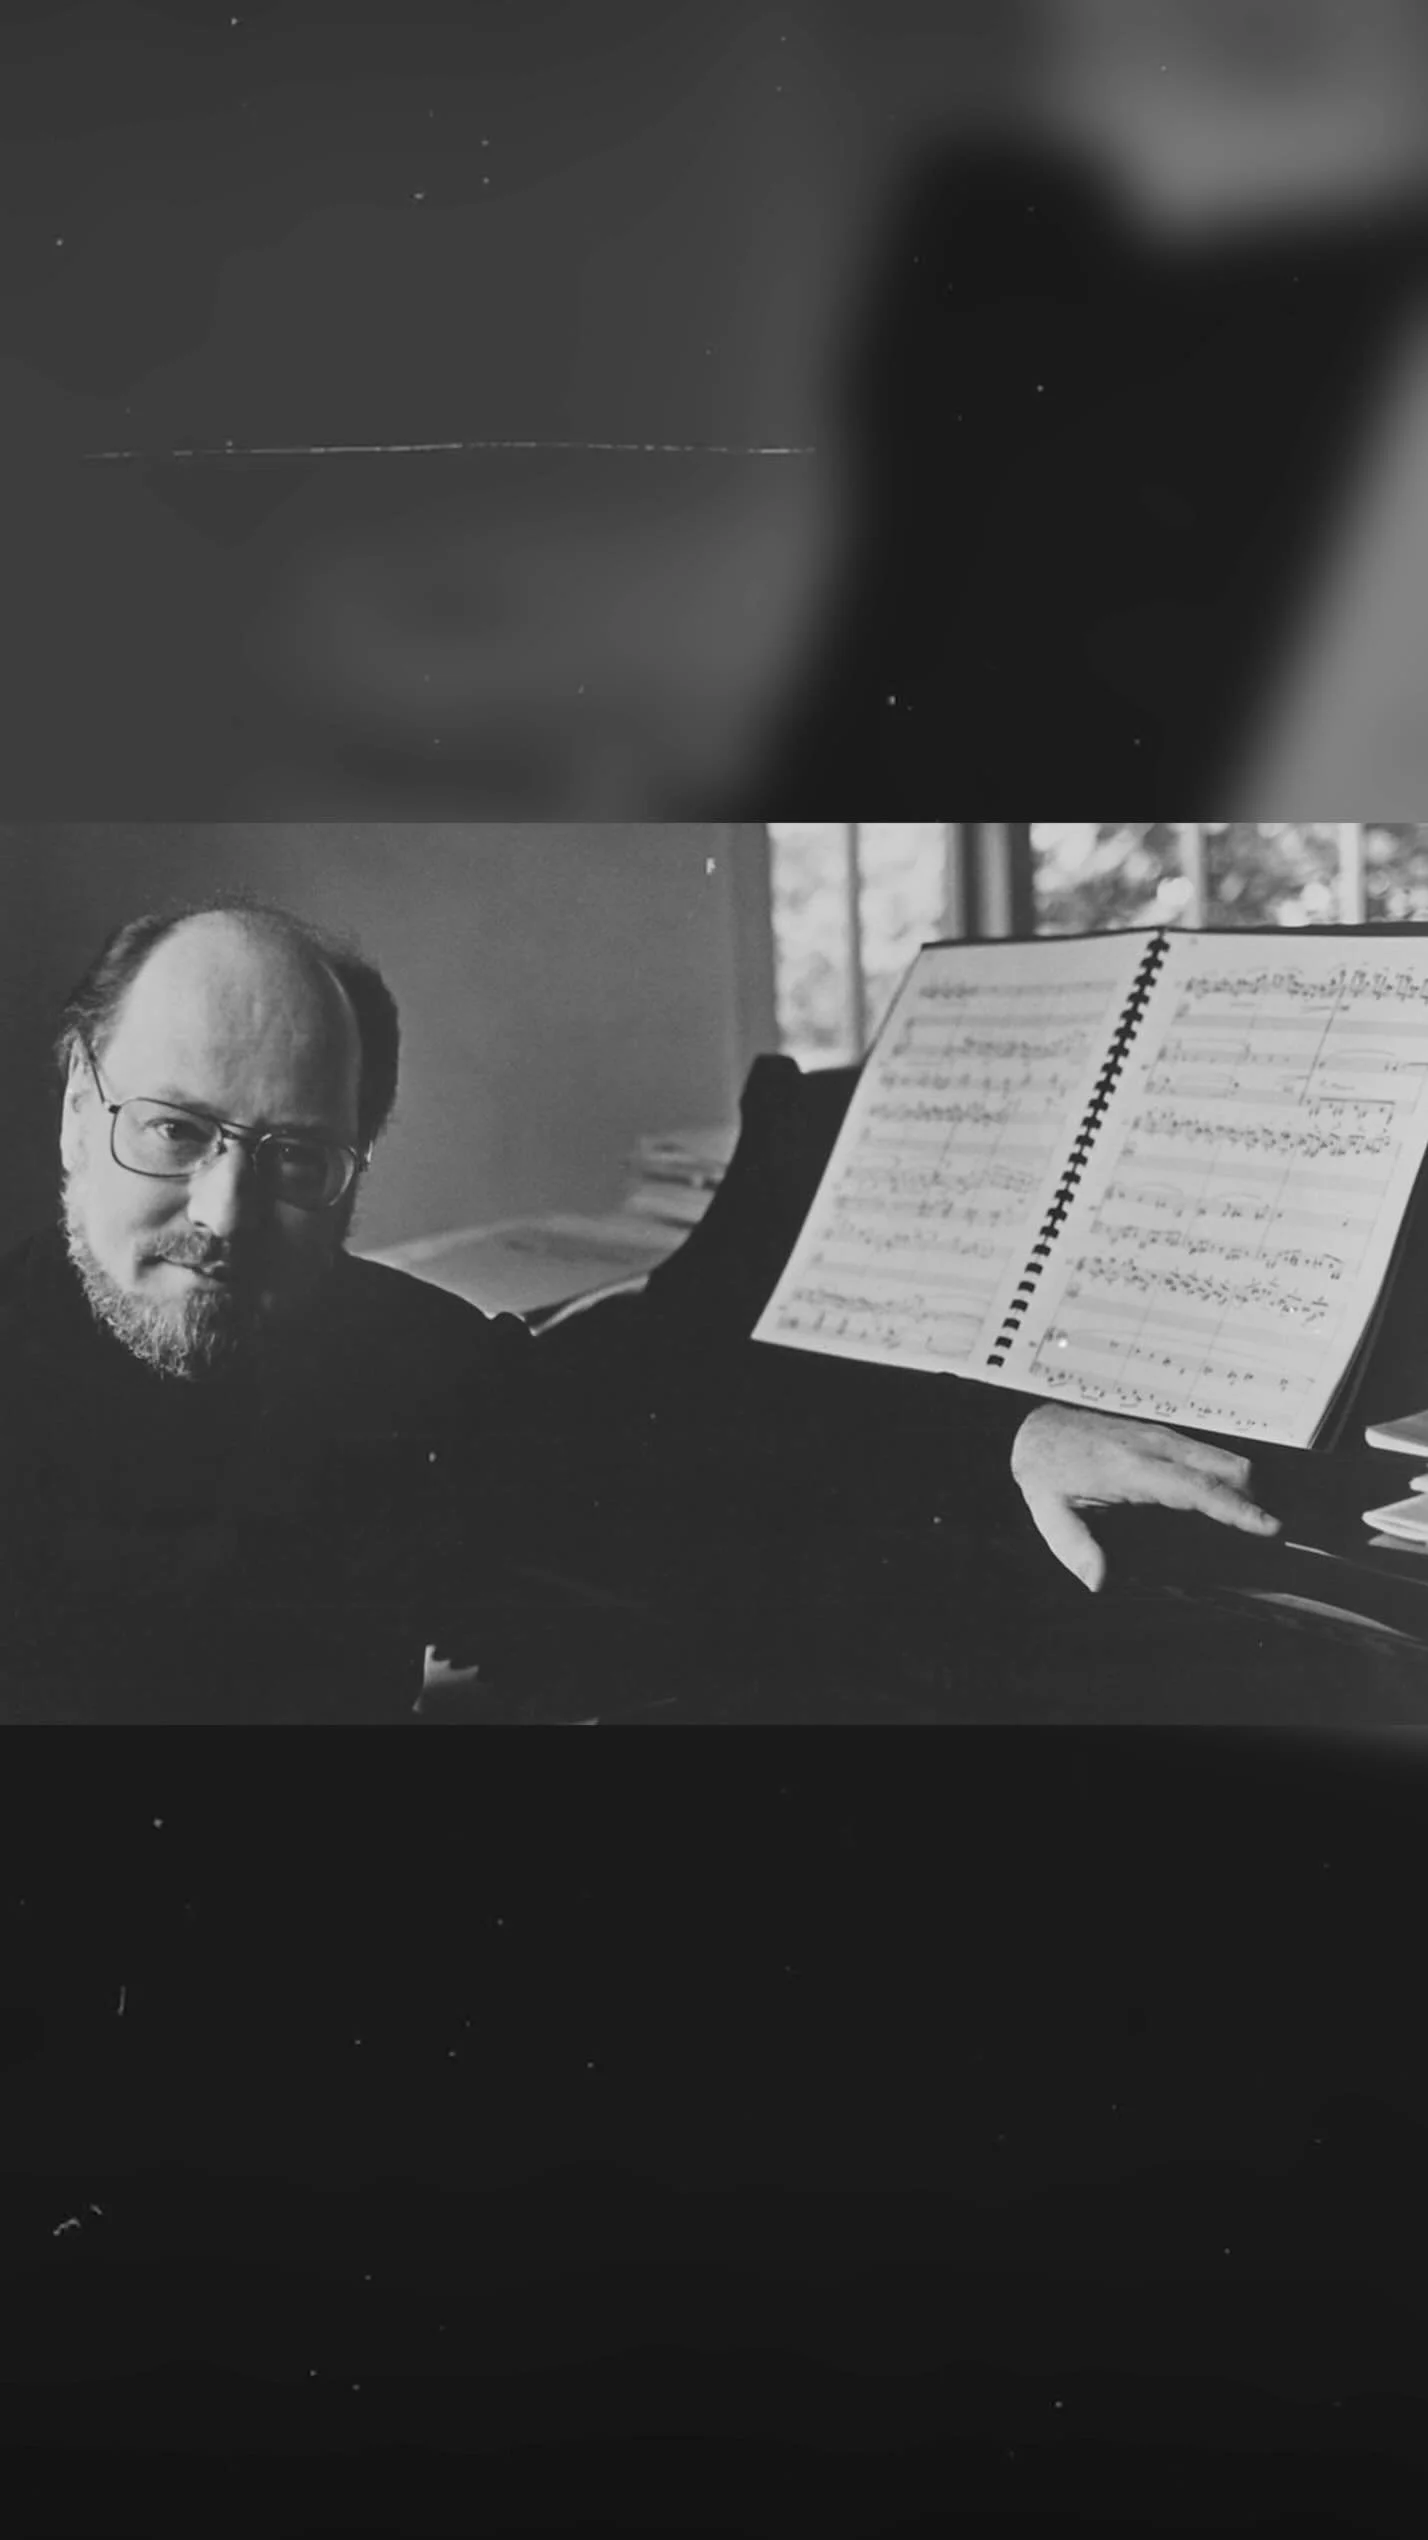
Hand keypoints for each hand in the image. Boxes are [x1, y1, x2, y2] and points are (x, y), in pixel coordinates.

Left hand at [1010, 1403, 1280, 1591]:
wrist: (1038, 1429)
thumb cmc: (1047, 1474)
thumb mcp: (1051, 1516)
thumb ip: (1077, 1551)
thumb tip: (1099, 1582)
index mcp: (1130, 1468)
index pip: (1196, 1488)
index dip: (1236, 1509)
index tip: (1268, 1526)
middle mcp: (1154, 1446)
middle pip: (1227, 1466)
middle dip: (1252, 1499)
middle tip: (1261, 1535)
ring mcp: (1162, 1436)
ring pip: (1224, 1456)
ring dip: (1243, 1488)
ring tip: (1248, 1524)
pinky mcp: (1164, 1435)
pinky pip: (1208, 1454)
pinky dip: (1226, 1477)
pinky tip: (1222, 1503)